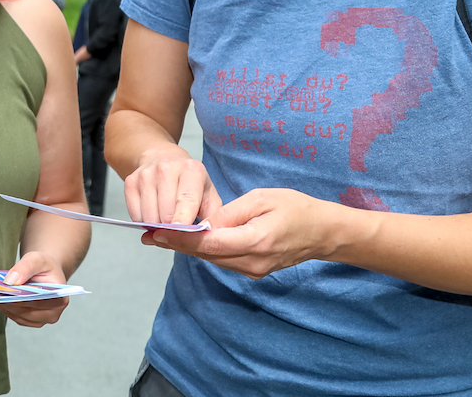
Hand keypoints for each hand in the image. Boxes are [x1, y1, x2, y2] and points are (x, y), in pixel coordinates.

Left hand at [0, 251, 69, 326]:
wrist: (45, 272)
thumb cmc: (44, 266)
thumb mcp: (37, 259)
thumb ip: (25, 268)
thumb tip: (10, 281)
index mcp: (60, 300)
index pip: (39, 302)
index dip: (22, 297)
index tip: (5, 291)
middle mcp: (52, 314)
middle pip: (27, 311)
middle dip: (9, 301)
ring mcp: (40, 320)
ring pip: (18, 315)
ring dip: (4, 306)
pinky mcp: (29, 321)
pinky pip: (14, 316)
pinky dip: (4, 307)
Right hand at [124, 151, 221, 230]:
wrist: (164, 159)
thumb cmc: (190, 183)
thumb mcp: (209, 195)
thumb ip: (212, 217)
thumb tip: (206, 238)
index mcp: (192, 170)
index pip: (186, 200)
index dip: (183, 219)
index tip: (180, 233)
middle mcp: (166, 168)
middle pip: (166, 213)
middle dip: (171, 230)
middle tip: (177, 230)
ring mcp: (146, 174)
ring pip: (149, 216)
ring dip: (157, 228)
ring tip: (166, 220)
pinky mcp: (130, 182)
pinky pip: (135, 215)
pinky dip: (144, 222)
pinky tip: (153, 214)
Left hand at [148, 188, 336, 277]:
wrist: (323, 233)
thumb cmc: (296, 208)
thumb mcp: (262, 199)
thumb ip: (231, 212)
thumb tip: (205, 223)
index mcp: (255, 241)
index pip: (208, 243)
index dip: (179, 238)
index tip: (156, 232)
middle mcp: (253, 262)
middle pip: (206, 255)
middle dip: (176, 244)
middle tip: (148, 234)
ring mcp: (254, 271)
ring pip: (212, 260)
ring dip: (187, 249)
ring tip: (160, 236)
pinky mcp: (254, 271)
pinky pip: (222, 261)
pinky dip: (204, 251)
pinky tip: (188, 240)